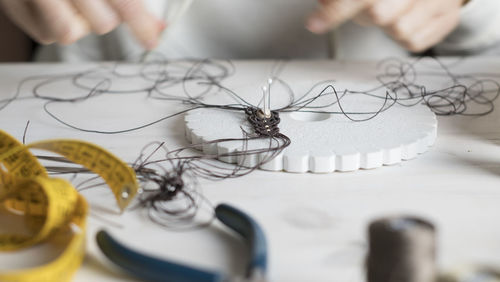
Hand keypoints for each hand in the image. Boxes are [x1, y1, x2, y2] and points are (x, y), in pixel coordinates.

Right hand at [0, 0, 164, 48]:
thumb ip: (132, 0)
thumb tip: (156, 26)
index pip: (123, 3)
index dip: (141, 24)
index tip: (152, 39)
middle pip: (101, 24)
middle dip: (107, 16)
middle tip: (99, 0)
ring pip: (70, 35)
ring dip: (80, 23)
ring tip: (75, 1)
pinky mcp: (12, 8)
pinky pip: (46, 36)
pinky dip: (56, 24)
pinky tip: (54, 4)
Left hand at [306, 0, 463, 51]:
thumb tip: (322, 6)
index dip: (335, 10)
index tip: (314, 24)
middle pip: (380, 14)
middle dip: (370, 15)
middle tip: (374, 8)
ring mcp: (440, 0)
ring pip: (398, 31)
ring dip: (390, 26)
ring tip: (396, 10)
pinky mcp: (449, 18)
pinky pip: (414, 42)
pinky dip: (406, 36)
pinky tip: (410, 18)